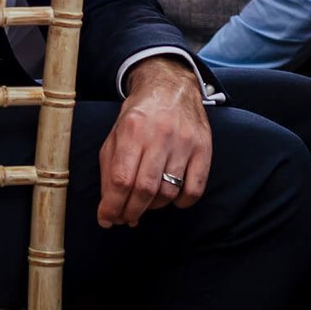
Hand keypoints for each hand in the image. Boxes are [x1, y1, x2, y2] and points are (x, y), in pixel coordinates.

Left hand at [97, 58, 211, 227]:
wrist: (171, 89)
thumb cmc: (139, 118)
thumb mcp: (116, 136)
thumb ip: (109, 171)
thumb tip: (109, 210)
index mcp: (132, 130)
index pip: (121, 179)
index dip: (112, 206)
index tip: (107, 220)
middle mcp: (159, 135)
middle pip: (145, 189)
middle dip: (132, 211)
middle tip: (126, 218)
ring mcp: (184, 142)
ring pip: (169, 192)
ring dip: (154, 207)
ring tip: (146, 203)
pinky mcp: (204, 149)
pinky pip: (195, 190)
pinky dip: (182, 203)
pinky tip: (172, 198)